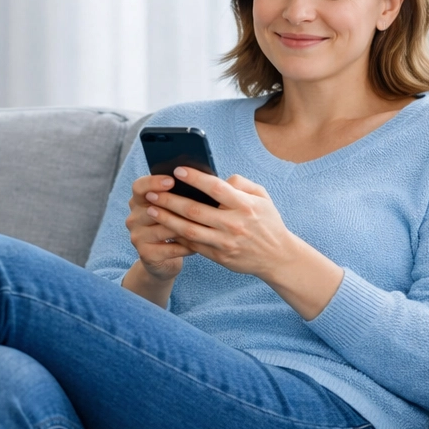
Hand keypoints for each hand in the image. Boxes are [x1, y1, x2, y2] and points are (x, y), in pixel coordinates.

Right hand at [125, 173, 194, 281]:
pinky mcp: (146, 254)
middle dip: (176, 206)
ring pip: (164, 229)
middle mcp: (133, 218)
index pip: (139, 187)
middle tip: (197, 203)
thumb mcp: (172, 208)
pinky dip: (187, 246)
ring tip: (205, 224)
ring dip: (185, 227)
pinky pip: (171, 248)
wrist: (163, 259)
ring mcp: (138, 237)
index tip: (172, 180)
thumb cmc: (174, 225)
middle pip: (152, 208)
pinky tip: (201, 244)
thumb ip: (179, 194)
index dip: (154, 182)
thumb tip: (202, 179)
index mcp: (138, 201)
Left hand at [144, 168, 343, 318]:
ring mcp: (225, 243)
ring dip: (167, 219)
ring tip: (151, 210)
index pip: (216, 188)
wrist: (277, 257)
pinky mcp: (220, 257)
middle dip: (170, 200)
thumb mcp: (262, 197)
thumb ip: (241, 184)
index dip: (195, 179)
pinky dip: (177, 236)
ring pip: (189, 230)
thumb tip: (219, 178)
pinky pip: (194, 245)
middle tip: (152, 192)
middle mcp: (233, 224)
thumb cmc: (267, 222)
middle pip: (195, 210)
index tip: (177, 171)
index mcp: (245, 205)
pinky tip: (164, 227)